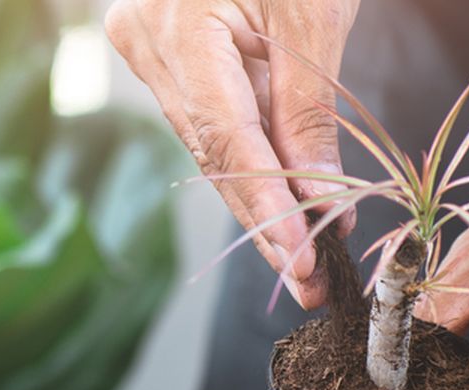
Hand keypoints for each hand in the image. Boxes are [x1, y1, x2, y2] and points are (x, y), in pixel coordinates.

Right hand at [105, 0, 360, 308]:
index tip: (304, 262)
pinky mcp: (166, 57)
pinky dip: (251, 163)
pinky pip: (209, 123)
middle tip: (312, 283)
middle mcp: (147, 42)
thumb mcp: (313, 13)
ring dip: (261, 203)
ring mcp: (148, 49)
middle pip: (212, 155)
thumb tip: (321, 199)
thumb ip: (307, 109)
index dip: (267, 207)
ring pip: (210, 147)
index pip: (225, 138)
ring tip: (307, 259)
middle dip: (267, 222)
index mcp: (177, 23)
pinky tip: (285, 207)